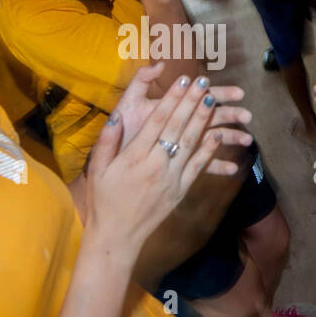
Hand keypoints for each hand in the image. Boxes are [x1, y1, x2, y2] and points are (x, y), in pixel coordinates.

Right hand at [84, 74, 238, 247]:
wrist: (117, 236)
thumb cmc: (103, 201)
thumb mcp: (97, 169)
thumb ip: (107, 141)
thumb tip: (118, 115)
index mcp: (134, 157)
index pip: (157, 121)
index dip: (171, 98)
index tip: (181, 80)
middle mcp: (155, 165)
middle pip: (177, 127)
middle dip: (191, 101)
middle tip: (203, 81)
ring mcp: (171, 179)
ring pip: (190, 143)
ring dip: (203, 120)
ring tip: (213, 100)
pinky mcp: (180, 190)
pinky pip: (197, 166)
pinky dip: (209, 149)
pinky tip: (218, 134)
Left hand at [106, 64, 252, 175]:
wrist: (111, 155)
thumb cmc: (121, 126)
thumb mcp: (129, 101)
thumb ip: (142, 81)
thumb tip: (160, 65)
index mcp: (175, 106)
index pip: (201, 96)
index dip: (220, 92)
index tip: (239, 93)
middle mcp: (182, 122)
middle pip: (213, 115)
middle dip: (231, 114)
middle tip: (247, 116)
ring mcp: (183, 141)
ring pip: (212, 139)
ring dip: (230, 138)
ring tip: (246, 140)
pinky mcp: (181, 161)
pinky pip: (202, 164)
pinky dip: (217, 166)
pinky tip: (232, 169)